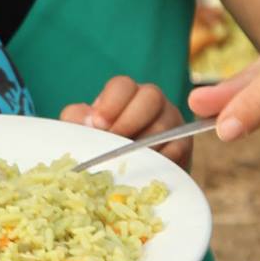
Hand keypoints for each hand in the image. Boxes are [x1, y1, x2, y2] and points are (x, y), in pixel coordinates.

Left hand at [61, 76, 191, 169]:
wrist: (124, 175)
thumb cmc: (100, 146)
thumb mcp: (81, 129)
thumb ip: (76, 120)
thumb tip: (88, 122)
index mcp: (125, 94)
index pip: (122, 85)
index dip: (111, 103)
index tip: (99, 124)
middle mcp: (151, 102)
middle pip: (150, 96)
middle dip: (130, 120)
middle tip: (114, 141)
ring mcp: (171, 122)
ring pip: (164, 125)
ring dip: (143, 144)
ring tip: (125, 161)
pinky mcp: (183, 145)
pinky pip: (177, 148)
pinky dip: (160, 160)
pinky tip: (145, 170)